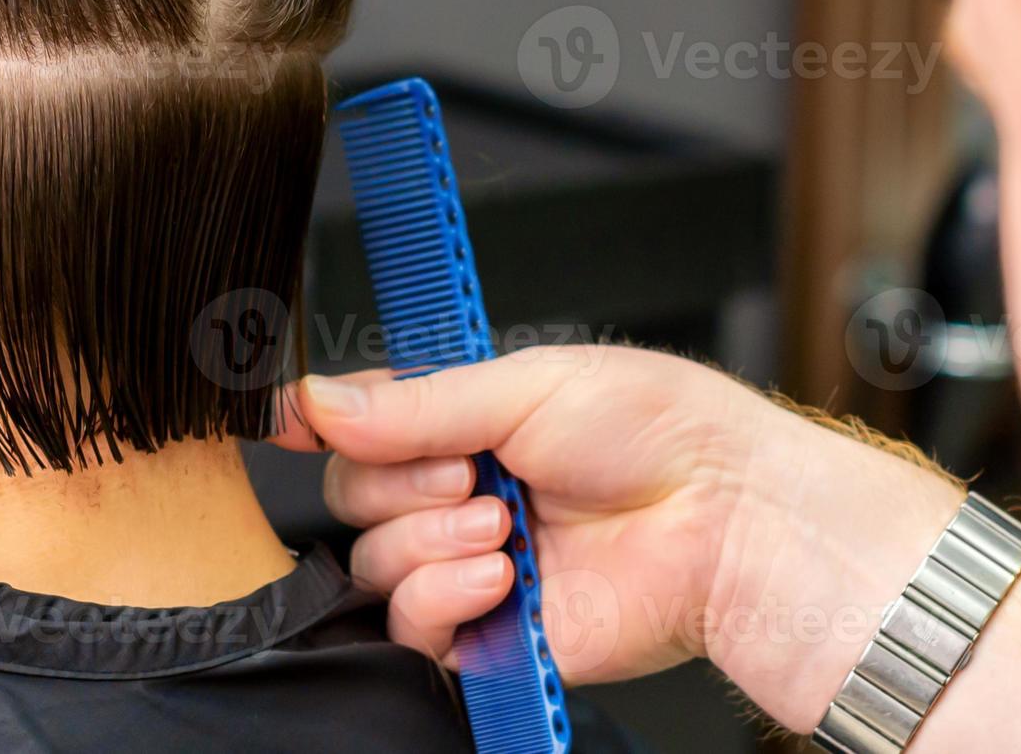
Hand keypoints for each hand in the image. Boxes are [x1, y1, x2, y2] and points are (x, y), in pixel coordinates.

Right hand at [272, 346, 964, 729]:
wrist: (725, 519)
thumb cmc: (665, 434)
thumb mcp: (529, 384)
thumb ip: (413, 402)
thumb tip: (316, 401)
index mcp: (470, 422)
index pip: (363, 421)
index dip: (327, 420)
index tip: (295, 418)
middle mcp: (462, 493)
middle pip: (353, 494)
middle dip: (399, 481)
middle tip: (470, 472)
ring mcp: (471, 566)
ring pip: (373, 562)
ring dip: (425, 538)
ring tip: (502, 523)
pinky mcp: (487, 635)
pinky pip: (409, 627)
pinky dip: (440, 595)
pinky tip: (497, 574)